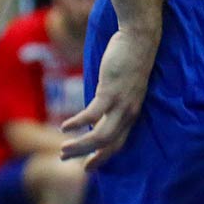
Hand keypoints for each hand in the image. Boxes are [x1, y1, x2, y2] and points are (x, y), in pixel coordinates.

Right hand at [61, 28, 157, 169]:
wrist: (139, 38)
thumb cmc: (130, 58)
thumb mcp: (123, 86)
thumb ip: (111, 101)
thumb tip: (96, 111)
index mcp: (132, 112)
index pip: (119, 142)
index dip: (103, 156)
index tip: (88, 166)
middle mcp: (129, 112)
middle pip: (108, 144)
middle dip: (87, 156)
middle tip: (67, 159)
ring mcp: (121, 103)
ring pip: (100, 136)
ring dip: (80, 146)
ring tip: (63, 150)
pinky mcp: (111, 92)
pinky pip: (91, 115)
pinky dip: (77, 123)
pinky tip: (65, 126)